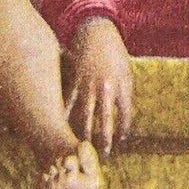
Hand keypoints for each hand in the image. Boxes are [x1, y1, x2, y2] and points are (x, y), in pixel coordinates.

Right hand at [65, 18, 133, 154]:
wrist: (96, 32)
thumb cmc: (114, 52)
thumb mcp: (127, 71)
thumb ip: (125, 94)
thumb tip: (124, 116)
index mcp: (122, 86)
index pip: (125, 116)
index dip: (124, 130)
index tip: (122, 140)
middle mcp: (105, 90)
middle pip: (105, 123)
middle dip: (105, 142)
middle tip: (104, 156)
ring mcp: (88, 87)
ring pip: (85, 118)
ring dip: (85, 135)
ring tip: (83, 148)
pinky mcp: (74, 82)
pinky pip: (69, 104)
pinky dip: (66, 118)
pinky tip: (61, 129)